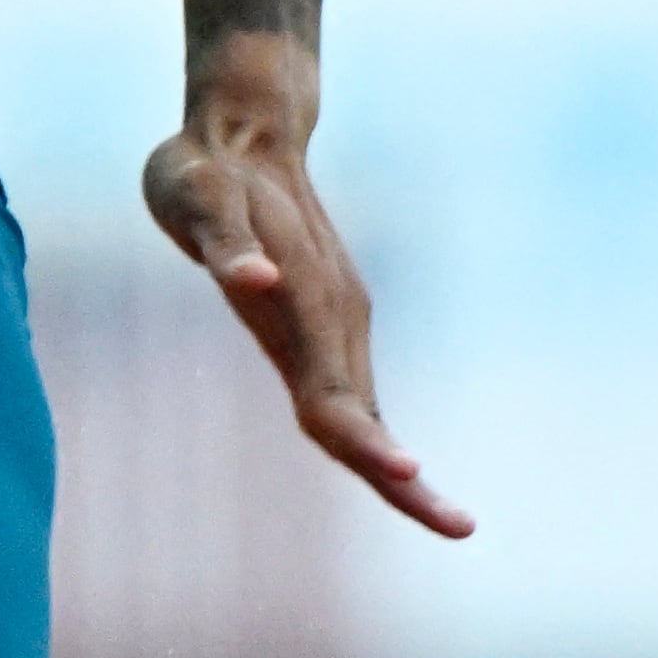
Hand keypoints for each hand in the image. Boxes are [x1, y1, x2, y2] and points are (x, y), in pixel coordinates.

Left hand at [143, 39, 470, 538]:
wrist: (243, 129)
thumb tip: (257, 282)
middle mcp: (325, 319)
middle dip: (405, 480)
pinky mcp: (322, 315)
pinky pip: (346, 386)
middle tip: (460, 528)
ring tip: (446, 517)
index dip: (364, 442)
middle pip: (361, 417)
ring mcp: (330, 318)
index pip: (332, 397)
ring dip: (397, 465)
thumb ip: (226, 244)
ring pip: (363, 407)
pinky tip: (388, 460)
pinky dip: (371, 430)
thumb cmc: (205, 171)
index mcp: (301, 305)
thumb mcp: (197, 198)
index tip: (406, 474)